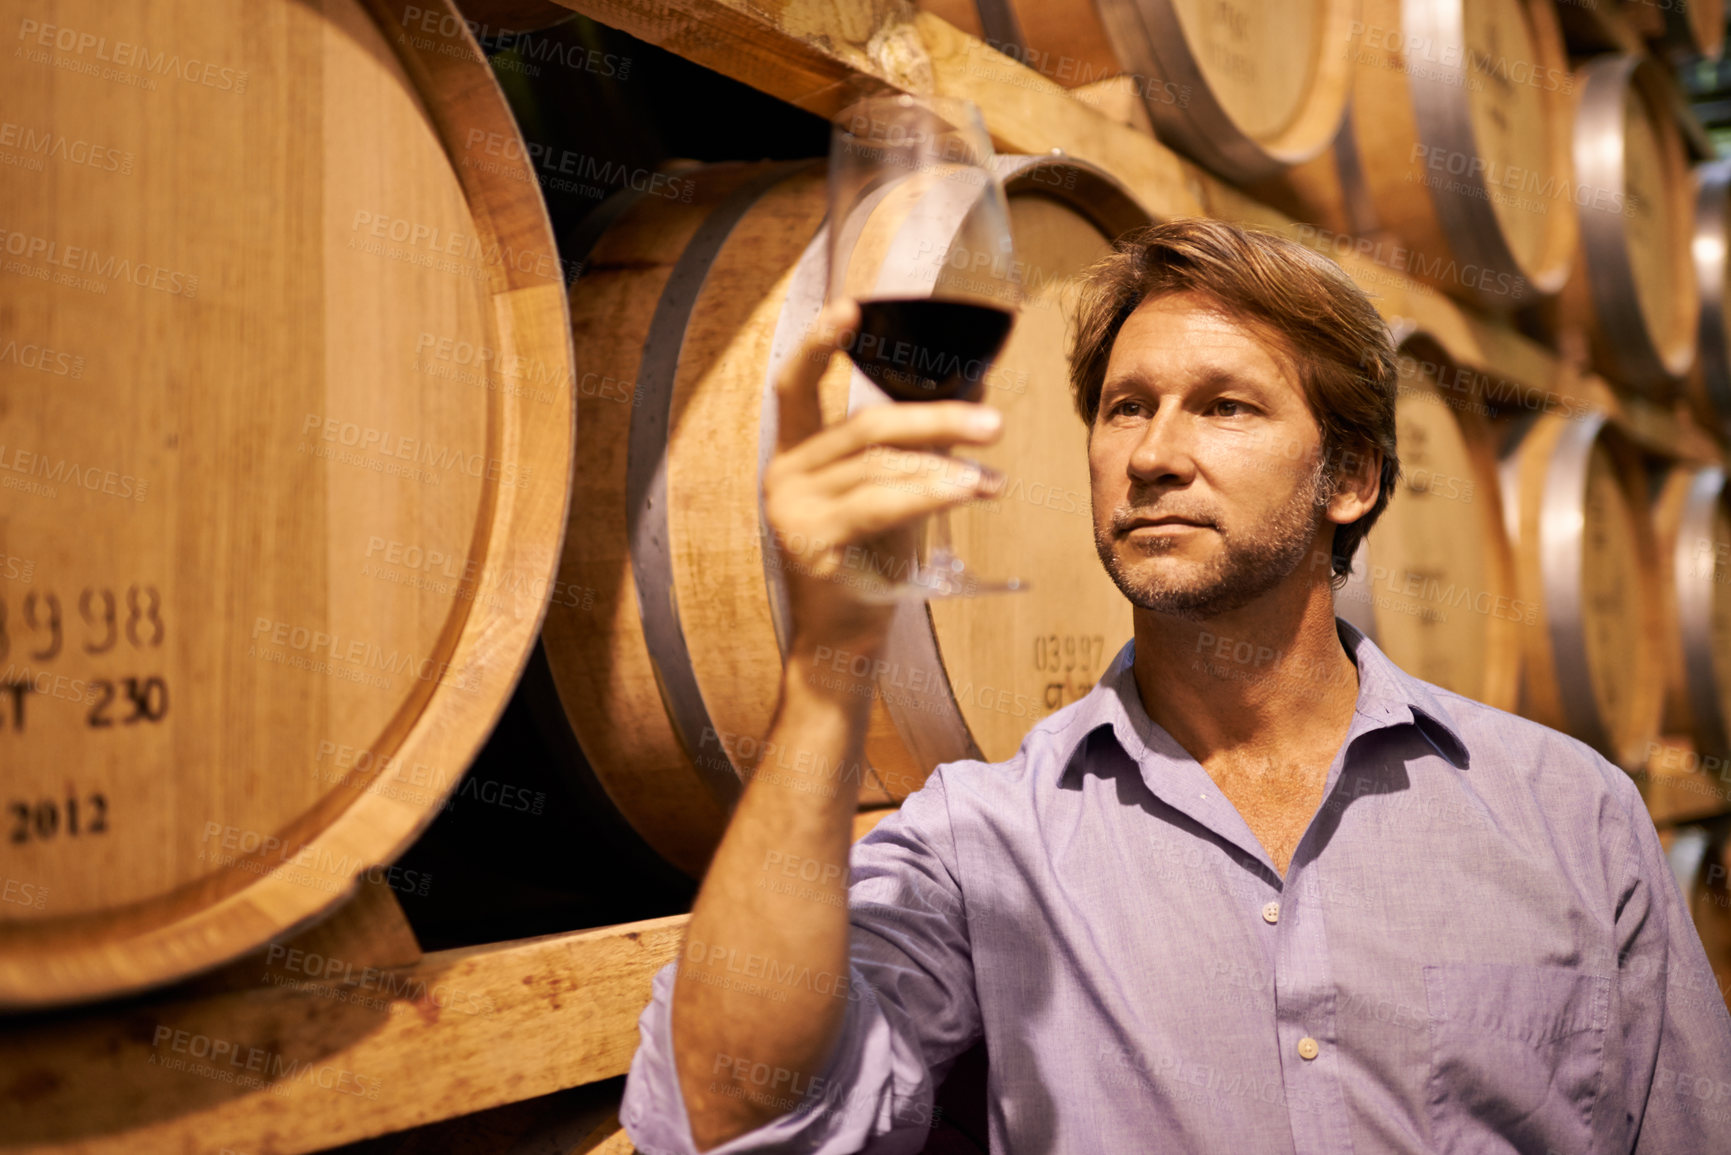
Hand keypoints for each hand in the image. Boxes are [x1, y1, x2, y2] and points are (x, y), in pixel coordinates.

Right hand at [762, 299, 1005, 659]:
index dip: (819, 343)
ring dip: (946, 467)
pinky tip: (967, 491)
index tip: (852, 308)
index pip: (795, 386)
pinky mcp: (810, 543)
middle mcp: (784, 474)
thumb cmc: (875, 561)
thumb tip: (976, 389)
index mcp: (796, 453)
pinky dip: (929, 494)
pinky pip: (880, 504)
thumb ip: (918, 446)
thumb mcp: (895, 494)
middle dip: (937, 420)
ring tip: (995, 481)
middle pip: (865, 426)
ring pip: (879, 466)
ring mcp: (791, 509)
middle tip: (994, 426)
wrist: (846, 639)